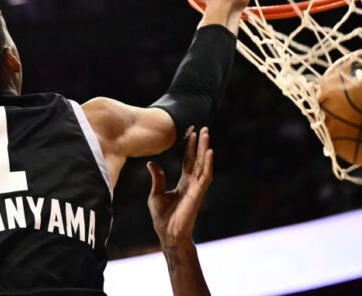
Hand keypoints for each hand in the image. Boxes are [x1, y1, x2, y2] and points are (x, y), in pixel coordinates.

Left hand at [147, 127, 213, 247]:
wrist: (167, 234)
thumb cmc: (162, 217)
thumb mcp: (155, 194)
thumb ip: (157, 178)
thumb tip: (151, 163)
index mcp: (183, 183)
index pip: (188, 161)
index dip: (190, 147)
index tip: (191, 133)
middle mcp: (192, 183)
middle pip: (198, 159)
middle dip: (201, 144)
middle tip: (204, 128)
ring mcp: (196, 188)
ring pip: (203, 164)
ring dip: (205, 149)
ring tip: (206, 134)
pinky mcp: (198, 193)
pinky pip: (205, 176)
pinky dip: (208, 163)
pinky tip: (209, 151)